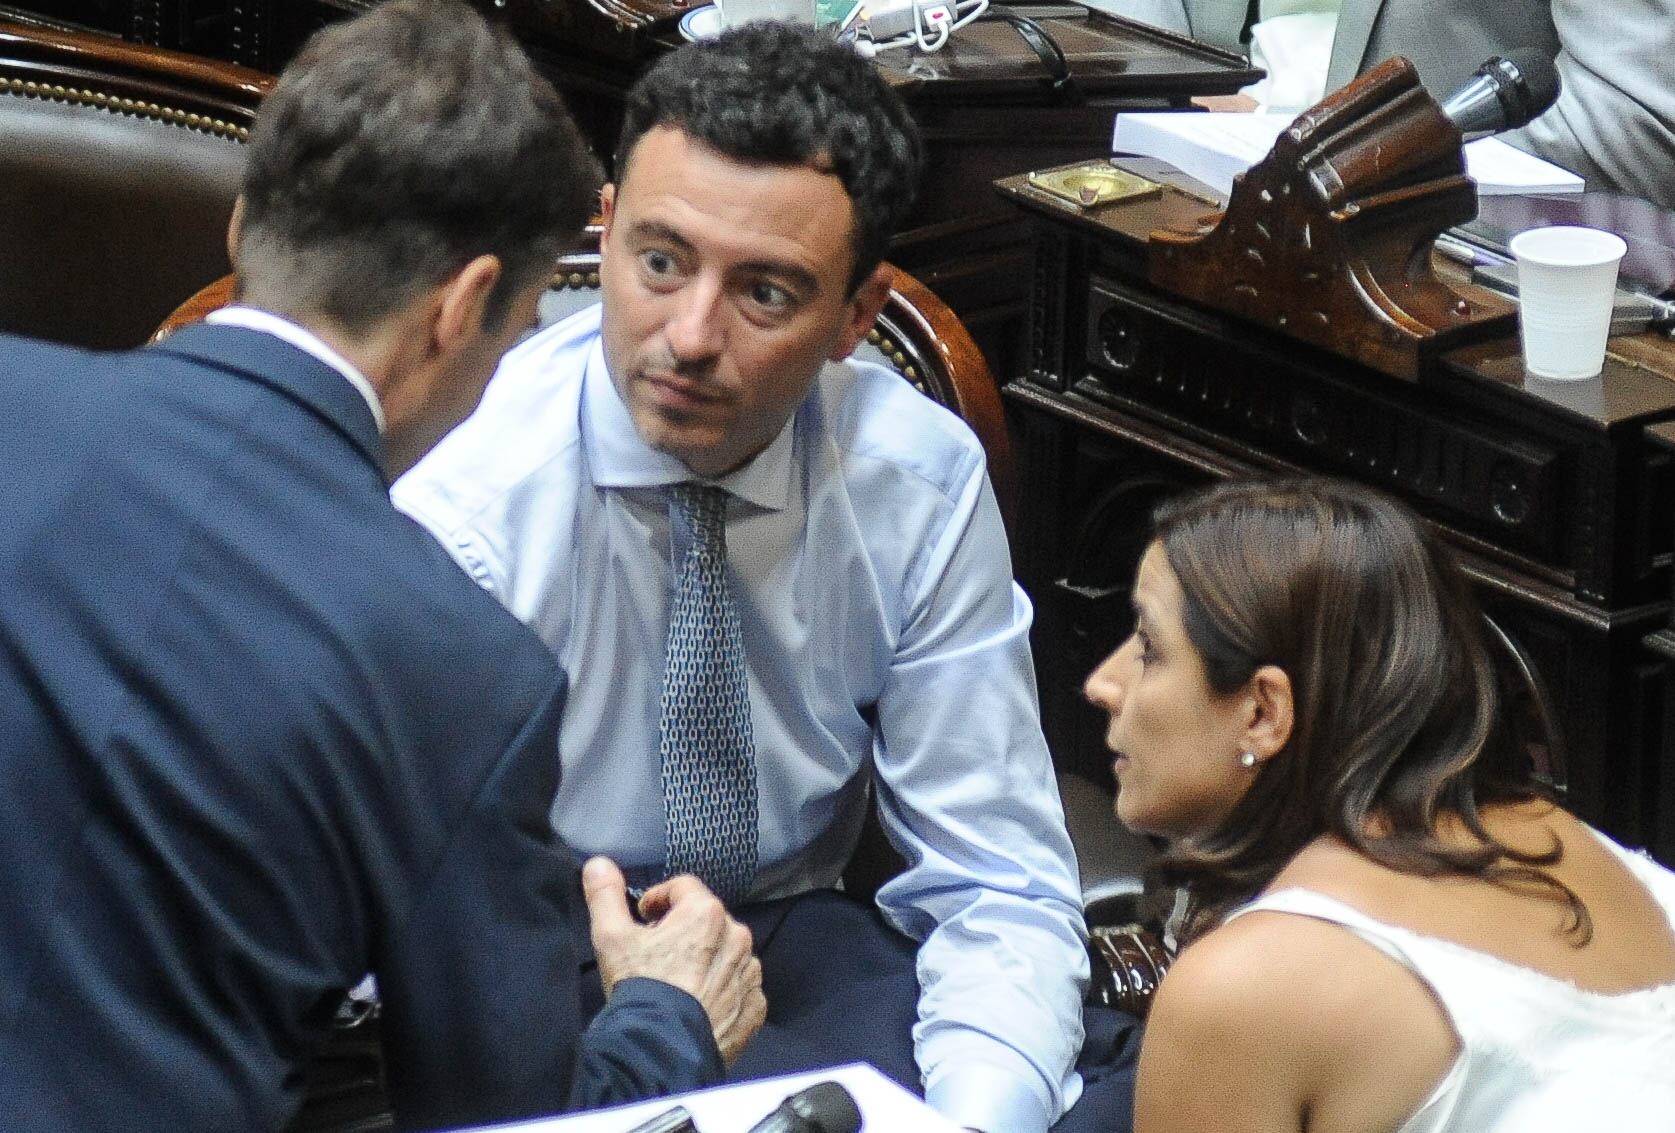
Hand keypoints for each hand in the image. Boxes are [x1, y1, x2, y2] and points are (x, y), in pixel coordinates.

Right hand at [582, 856, 765, 1062]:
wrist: (662, 1050)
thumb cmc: (639, 988)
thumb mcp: (611, 937)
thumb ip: (606, 894)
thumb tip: (599, 863)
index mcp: (706, 912)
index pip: (683, 887)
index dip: (659, 899)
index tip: (643, 919)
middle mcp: (738, 936)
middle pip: (707, 920)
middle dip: (684, 930)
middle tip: (657, 955)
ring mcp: (749, 973)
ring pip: (727, 954)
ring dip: (706, 960)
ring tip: (678, 984)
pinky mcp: (755, 1005)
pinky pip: (740, 987)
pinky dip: (723, 991)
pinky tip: (698, 1004)